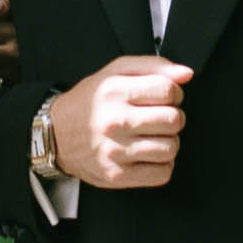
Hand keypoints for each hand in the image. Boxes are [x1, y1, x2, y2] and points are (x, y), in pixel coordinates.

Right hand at [40, 56, 194, 194]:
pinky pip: (162, 173)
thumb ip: (154, 67)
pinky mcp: (117, 175)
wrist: (55, 134)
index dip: (174, 93)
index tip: (164, 97)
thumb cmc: (90, 101)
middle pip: (174, 120)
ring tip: (151, 136)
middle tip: (157, 117)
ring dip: (168, 141)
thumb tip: (186, 75)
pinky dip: (162, 164)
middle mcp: (115, 121)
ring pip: (171, 148)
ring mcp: (116, 151)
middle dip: (173, 117)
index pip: (169, 90)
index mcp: (115, 91)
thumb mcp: (115, 72)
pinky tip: (148, 154)